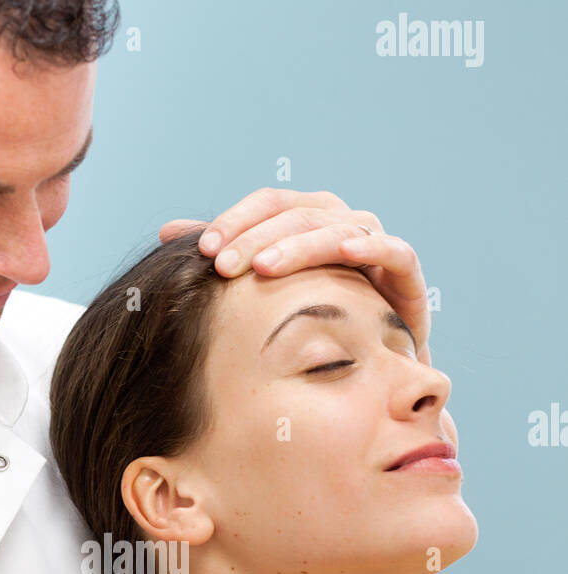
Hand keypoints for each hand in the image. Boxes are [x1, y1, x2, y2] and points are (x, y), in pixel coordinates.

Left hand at [159, 187, 431, 365]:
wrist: (369, 368)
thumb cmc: (312, 321)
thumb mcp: (266, 289)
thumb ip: (226, 255)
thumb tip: (168, 231)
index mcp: (307, 220)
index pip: (269, 205)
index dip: (235, 221)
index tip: (201, 250)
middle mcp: (341, 223)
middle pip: (297, 214)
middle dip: (256, 237)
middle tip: (222, 265)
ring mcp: (375, 244)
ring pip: (338, 228)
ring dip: (300, 244)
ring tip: (265, 267)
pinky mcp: (406, 274)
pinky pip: (393, 250)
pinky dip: (371, 246)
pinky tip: (346, 251)